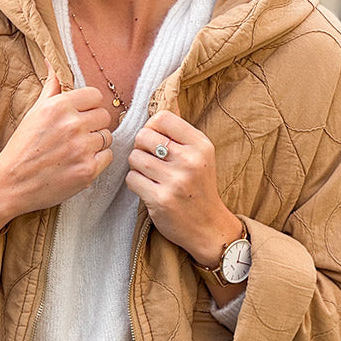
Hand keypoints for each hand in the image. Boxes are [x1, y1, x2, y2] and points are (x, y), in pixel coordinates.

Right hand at [0, 63, 112, 226]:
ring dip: (95, 143)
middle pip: (104, 116)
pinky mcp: (88, 170)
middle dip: (93, 124)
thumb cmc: (21, 147)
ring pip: (107, 137)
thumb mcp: (34, 113)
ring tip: (75, 150)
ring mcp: (82, 148)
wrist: (11, 183)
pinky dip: (97, 160)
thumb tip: (53, 63)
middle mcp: (73, 125)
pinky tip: (80, 162)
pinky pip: (108, 156)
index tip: (81, 114)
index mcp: (59, 107)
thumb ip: (51, 88)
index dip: (89, 105)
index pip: (95, 96)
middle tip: (77, 134)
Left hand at [125, 111, 241, 263]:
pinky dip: (135, 182)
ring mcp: (175, 181)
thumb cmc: (199, 188)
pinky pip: (131, 178)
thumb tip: (152, 114)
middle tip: (151, 160)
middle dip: (141, 147)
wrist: (208, 226)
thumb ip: (179, 135)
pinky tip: (148, 188)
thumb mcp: (200, 155)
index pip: (162, 117)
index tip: (156, 140)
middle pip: (144, 136)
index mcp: (200, 145)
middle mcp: (189, 161)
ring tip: (151, 175)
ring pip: (134, 157)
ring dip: (137, 166)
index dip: (152, 127)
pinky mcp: (160, 199)